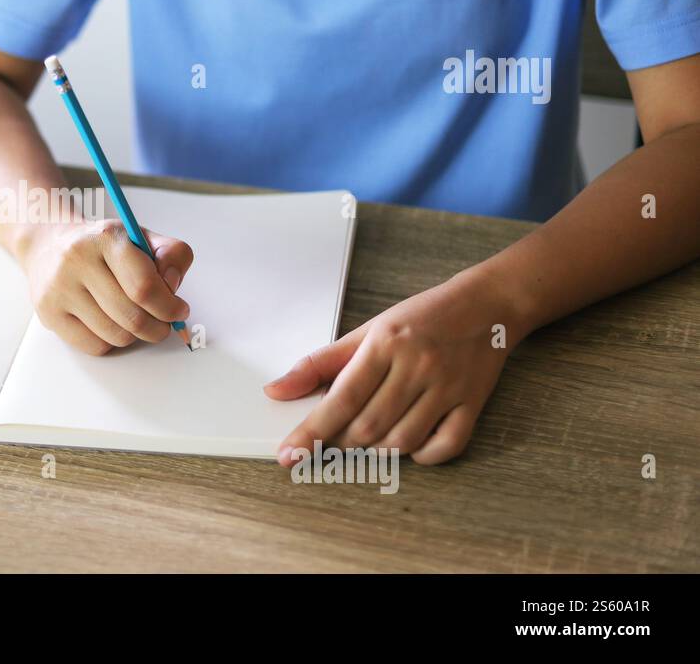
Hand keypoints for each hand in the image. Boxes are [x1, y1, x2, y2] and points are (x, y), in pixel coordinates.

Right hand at [17, 219, 192, 354]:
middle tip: (164, 324)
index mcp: (106, 237)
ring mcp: (59, 288)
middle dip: (158, 327)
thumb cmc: (101, 246)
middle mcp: (77, 260)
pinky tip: (110, 323)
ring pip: (116, 336)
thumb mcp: (139, 237)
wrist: (48, 245)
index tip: (179, 310)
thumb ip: (171, 254)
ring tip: (135, 319)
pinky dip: (111, 341)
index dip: (169, 307)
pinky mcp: (48, 312)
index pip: (144, 287)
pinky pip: (94, 346)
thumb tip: (172, 286)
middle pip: (133, 317)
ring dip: (135, 335)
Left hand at [266, 268, 527, 464]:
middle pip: (369, 426)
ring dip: (378, 451)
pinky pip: (446, 446)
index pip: (341, 398)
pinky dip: (422, 456)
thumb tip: (275, 391)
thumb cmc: (420, 318)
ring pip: (403, 441)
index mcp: (386, 344)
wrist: (487, 304)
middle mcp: (417, 365)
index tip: (288, 454)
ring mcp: (448, 387)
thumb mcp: (366, 331)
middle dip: (342, 443)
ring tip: (368, 439)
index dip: (311, 431)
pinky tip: (409, 445)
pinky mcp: (473, 403)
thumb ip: (319, 364)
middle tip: (332, 441)